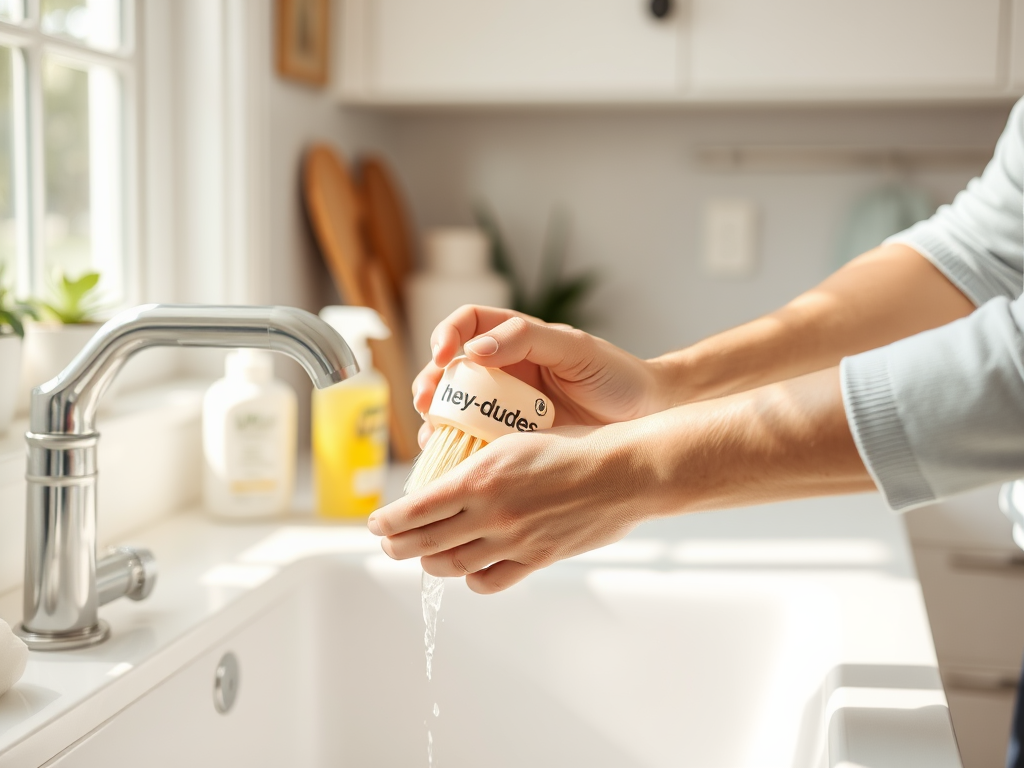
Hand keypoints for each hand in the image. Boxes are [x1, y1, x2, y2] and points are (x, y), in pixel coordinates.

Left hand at [370, 422, 652, 592]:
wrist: (624, 471)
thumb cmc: (578, 446)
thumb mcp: (517, 439)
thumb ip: (481, 465)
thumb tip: (453, 481)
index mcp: (480, 476)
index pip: (416, 508)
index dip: (389, 521)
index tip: (377, 522)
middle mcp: (491, 512)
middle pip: (425, 542)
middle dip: (398, 545)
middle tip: (388, 544)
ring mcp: (513, 540)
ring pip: (452, 565)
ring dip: (430, 564)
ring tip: (422, 558)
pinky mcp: (536, 559)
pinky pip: (490, 581)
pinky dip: (472, 579)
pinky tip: (470, 570)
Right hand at [411, 305, 663, 446]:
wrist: (646, 419)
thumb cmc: (616, 376)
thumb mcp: (575, 349)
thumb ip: (527, 339)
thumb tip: (475, 348)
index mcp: (516, 339)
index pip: (468, 324)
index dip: (447, 334)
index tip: (443, 355)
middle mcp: (505, 371)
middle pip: (450, 370)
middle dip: (429, 383)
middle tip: (426, 402)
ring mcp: (506, 408)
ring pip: (456, 409)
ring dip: (437, 421)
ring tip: (433, 436)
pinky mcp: (513, 442)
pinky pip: (476, 443)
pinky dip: (459, 452)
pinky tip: (453, 464)